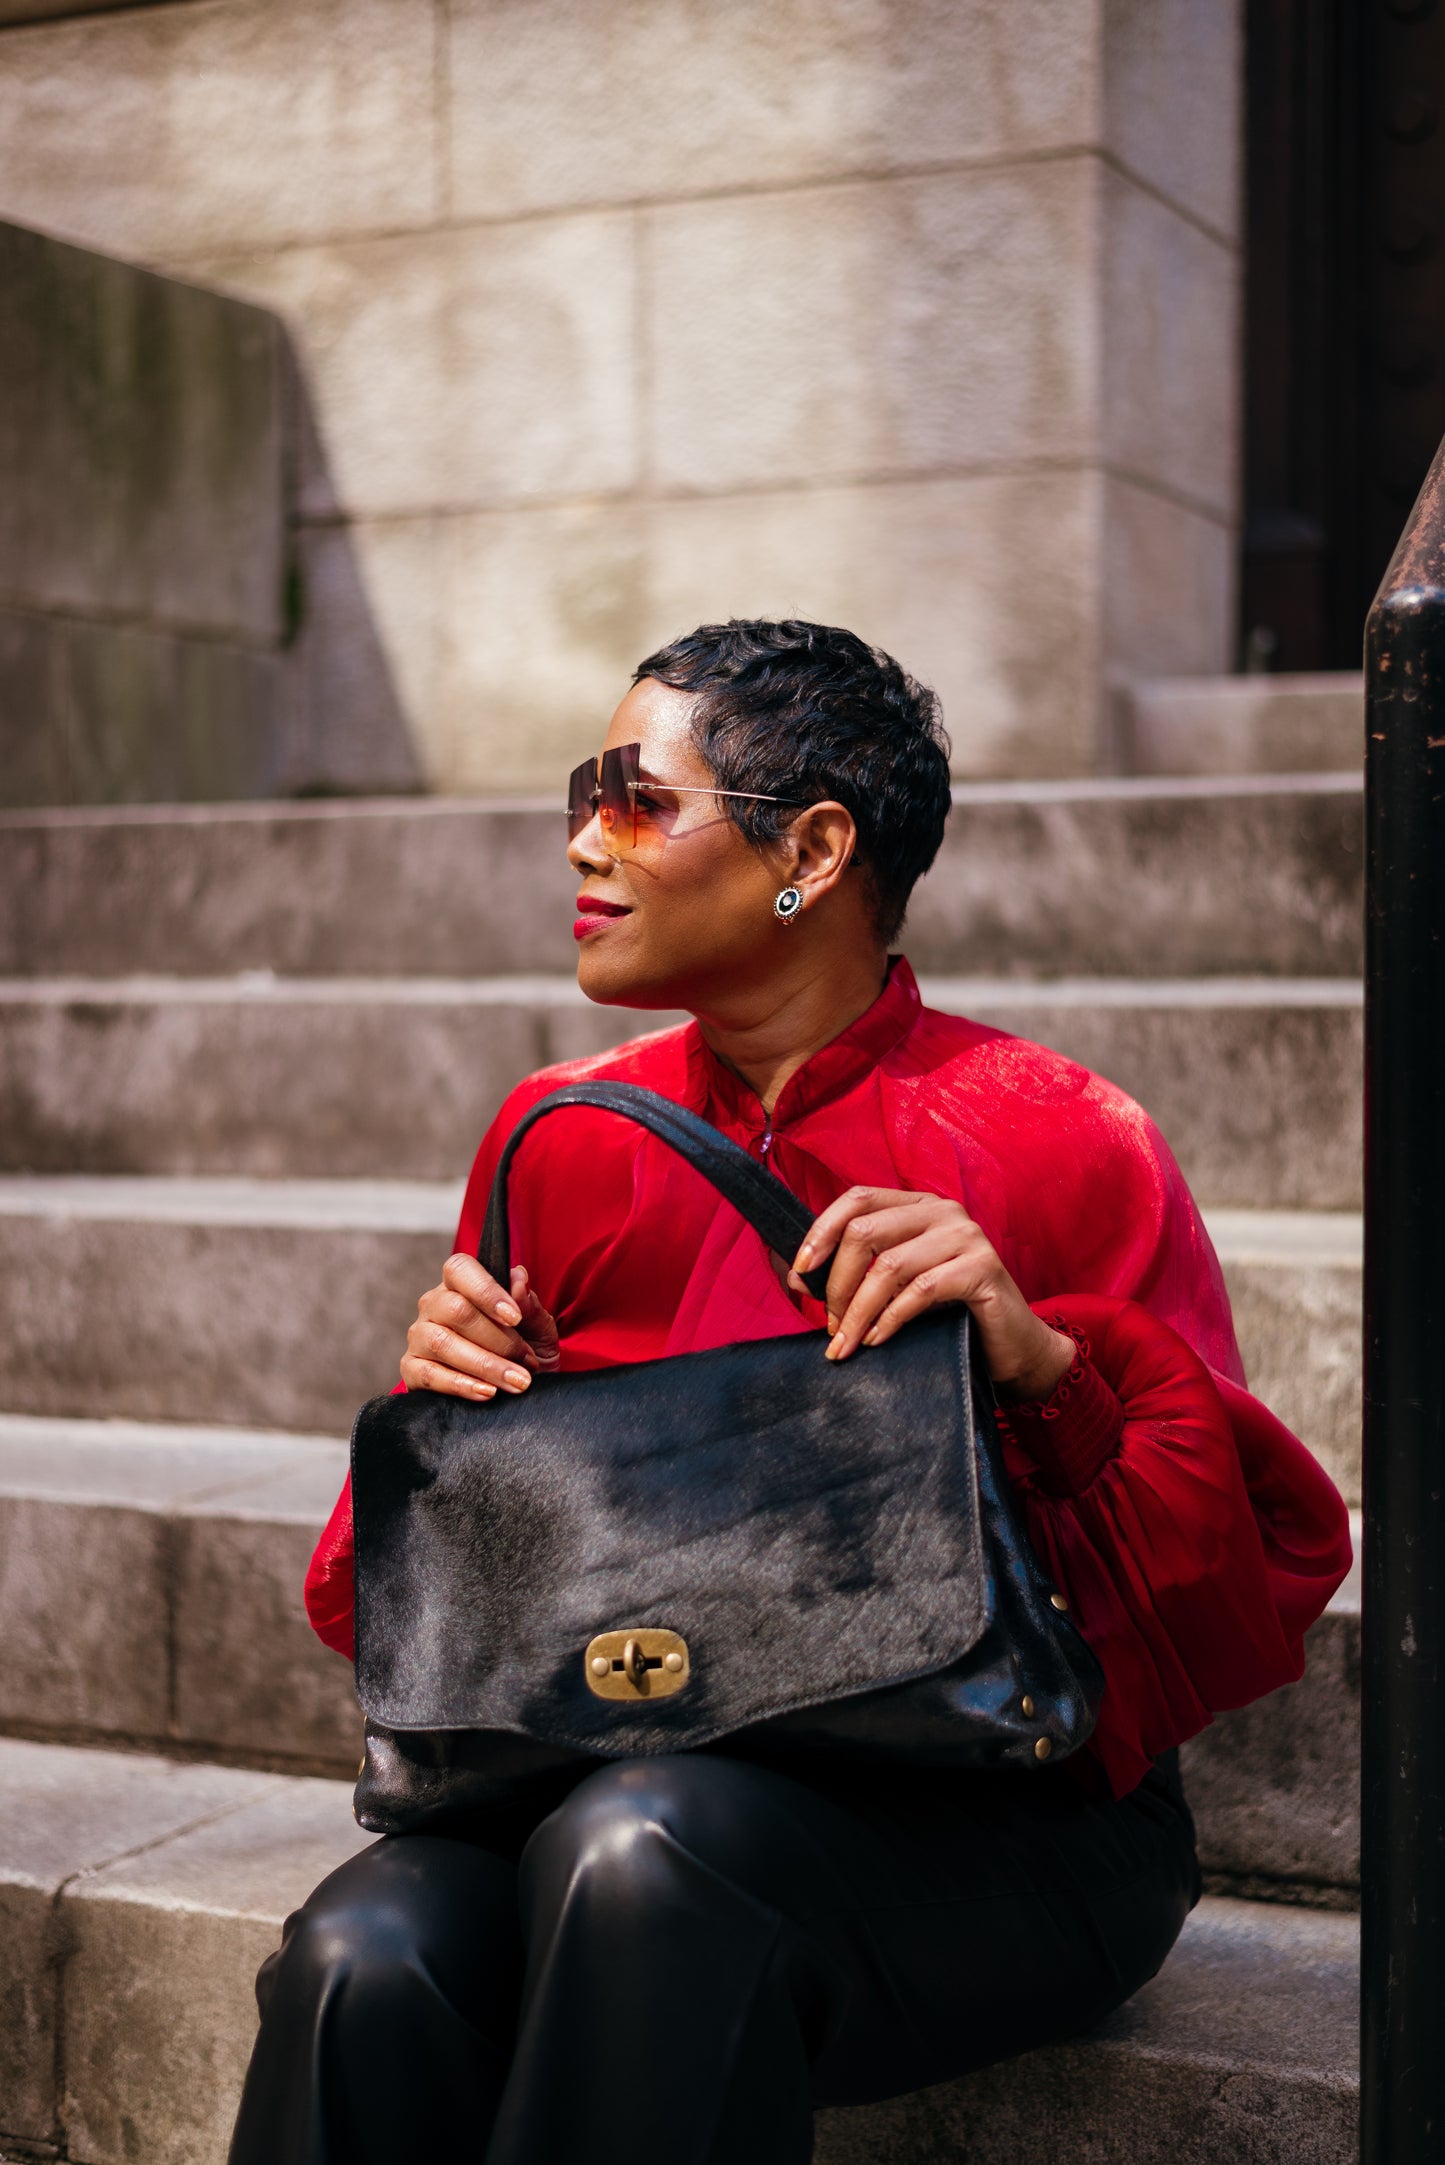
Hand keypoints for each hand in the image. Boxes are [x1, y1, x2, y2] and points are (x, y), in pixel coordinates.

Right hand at [401, 1254, 560, 1400]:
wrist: (516, 1392)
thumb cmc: (525, 1349)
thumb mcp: (537, 1328)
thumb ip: (529, 1304)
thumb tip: (518, 1279)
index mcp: (461, 1285)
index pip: (460, 1269)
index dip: (486, 1291)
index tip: (514, 1318)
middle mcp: (434, 1306)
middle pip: (455, 1310)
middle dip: (497, 1339)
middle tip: (527, 1360)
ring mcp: (419, 1337)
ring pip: (442, 1343)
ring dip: (485, 1365)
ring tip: (516, 1382)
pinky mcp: (411, 1369)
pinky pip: (427, 1374)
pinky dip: (460, 1384)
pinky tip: (487, 1392)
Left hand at [789, 1187, 1073, 1400]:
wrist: (1015, 1347)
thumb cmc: (950, 1315)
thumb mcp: (899, 1284)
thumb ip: (858, 1272)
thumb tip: (793, 1275)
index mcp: (918, 1205)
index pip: (857, 1198)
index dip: (820, 1231)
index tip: (798, 1272)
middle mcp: (943, 1211)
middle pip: (865, 1231)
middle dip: (836, 1283)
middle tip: (829, 1325)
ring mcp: (966, 1237)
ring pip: (889, 1266)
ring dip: (857, 1310)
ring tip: (845, 1342)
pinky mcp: (983, 1269)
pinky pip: (921, 1290)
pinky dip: (890, 1319)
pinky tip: (877, 1339)